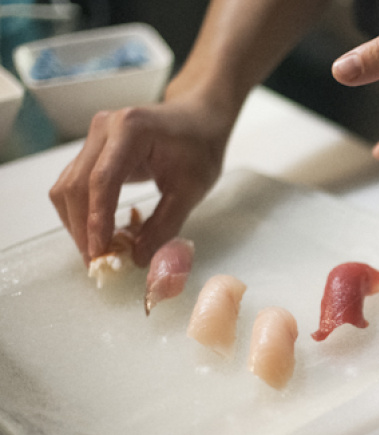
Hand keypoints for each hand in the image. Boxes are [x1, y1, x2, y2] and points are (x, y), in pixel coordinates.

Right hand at [49, 96, 229, 266]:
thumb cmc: (200, 148)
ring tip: (97, 252)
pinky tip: (98, 233)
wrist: (198, 119)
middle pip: (75, 185)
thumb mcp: (191, 190)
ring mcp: (94, 137)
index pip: (102, 180)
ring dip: (77, 222)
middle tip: (96, 262)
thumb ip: (165, 225)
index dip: (97, 220)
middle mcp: (104, 129)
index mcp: (131, 130)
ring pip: (67, 186)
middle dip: (82, 228)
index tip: (100, 252)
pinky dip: (82, 211)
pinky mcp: (93, 150)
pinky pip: (75, 183)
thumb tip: (137, 258)